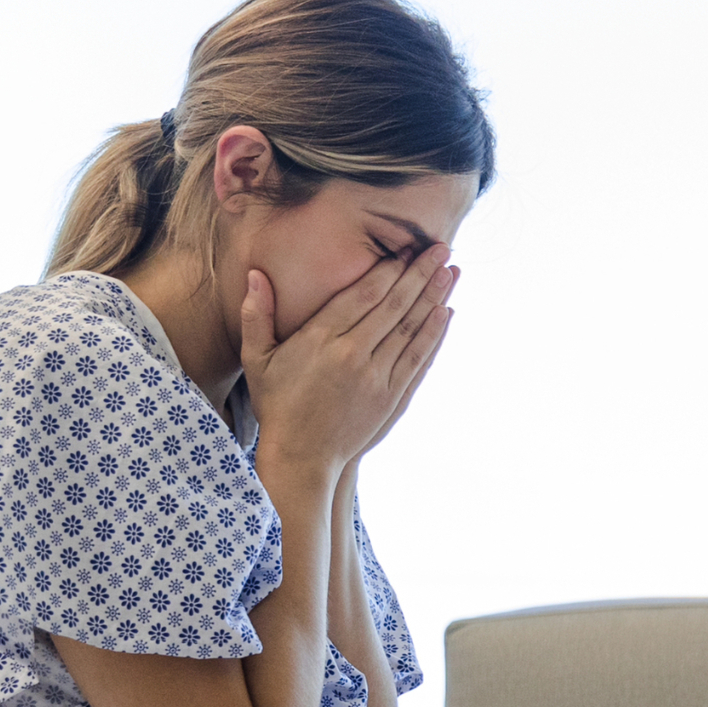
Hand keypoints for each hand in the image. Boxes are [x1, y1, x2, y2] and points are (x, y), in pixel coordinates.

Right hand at [240, 251, 457, 478]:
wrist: (301, 458)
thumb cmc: (277, 405)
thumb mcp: (256, 360)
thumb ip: (256, 316)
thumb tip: (255, 274)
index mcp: (320, 340)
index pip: (363, 295)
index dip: (389, 269)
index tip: (406, 248)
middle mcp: (352, 356)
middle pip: (394, 306)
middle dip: (420, 275)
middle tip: (440, 248)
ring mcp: (376, 378)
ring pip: (411, 330)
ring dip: (434, 298)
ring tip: (452, 271)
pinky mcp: (391, 399)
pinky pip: (417, 360)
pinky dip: (434, 336)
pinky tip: (446, 313)